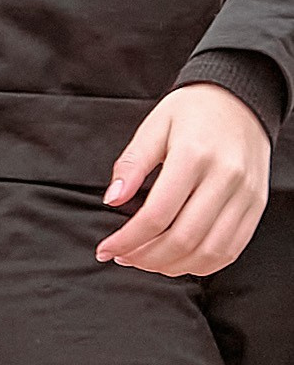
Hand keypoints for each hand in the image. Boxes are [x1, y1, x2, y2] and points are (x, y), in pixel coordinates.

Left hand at [98, 83, 270, 275]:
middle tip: (124, 257)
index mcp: (194, 155)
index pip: (157, 215)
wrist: (242, 98)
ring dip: (172, 266)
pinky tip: (178, 259)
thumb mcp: (154, 126)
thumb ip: (132, 163)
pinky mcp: (257, 205)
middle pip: (183, 239)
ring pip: (209, 251)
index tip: (107, 250)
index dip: (127, 240)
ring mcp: (246, 194)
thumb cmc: (194, 111)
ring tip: (147, 260)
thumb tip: (112, 199)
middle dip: (146, 258)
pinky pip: (231, 249)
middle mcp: (226, 177)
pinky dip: (202, 264)